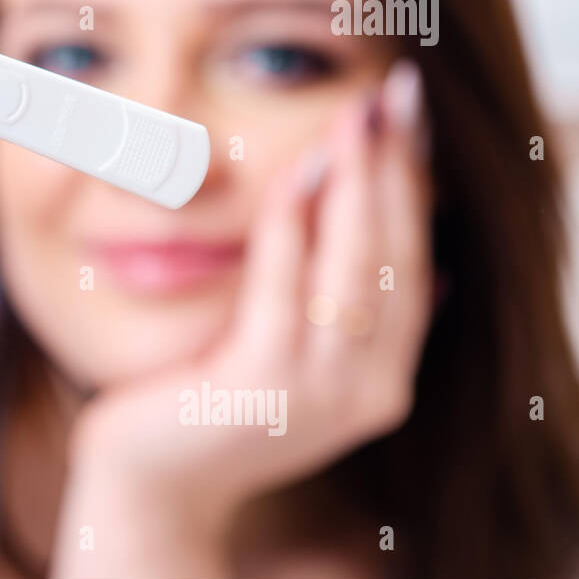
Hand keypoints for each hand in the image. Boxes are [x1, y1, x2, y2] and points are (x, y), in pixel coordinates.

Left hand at [54, 61, 432, 578]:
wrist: (149, 481)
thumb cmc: (210, 407)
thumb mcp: (292, 358)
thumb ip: (348, 320)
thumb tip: (429, 266)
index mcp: (381, 380)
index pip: (416, 265)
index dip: (417, 188)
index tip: (409, 120)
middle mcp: (367, 392)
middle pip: (397, 259)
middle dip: (399, 171)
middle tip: (396, 97)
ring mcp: (318, 394)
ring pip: (356, 269)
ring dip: (358, 185)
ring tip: (357, 118)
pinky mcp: (259, 387)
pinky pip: (284, 289)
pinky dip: (294, 226)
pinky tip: (297, 173)